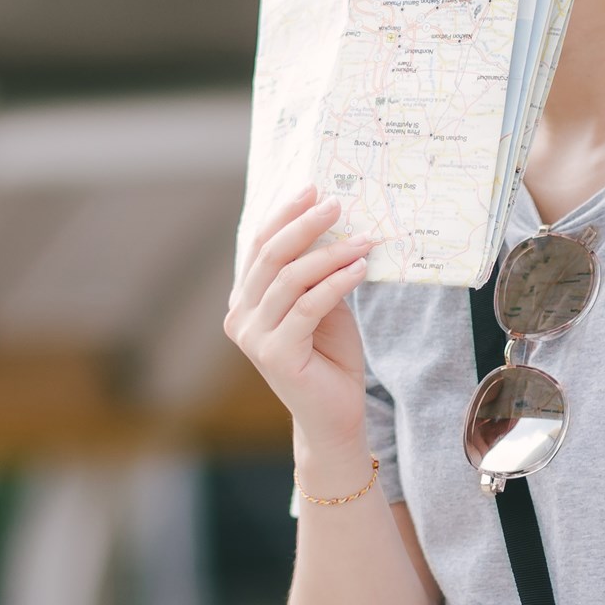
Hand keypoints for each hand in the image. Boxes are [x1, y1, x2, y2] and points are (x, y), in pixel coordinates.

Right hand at [225, 188, 375, 455]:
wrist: (335, 416)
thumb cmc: (330, 358)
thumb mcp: (323, 304)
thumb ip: (317, 272)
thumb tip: (334, 223)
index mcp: (245, 300)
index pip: (259, 247)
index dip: (284, 215)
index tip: (313, 189)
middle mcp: (240, 316)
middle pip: (271, 257)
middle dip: (305, 225)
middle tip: (336, 204)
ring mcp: (253, 337)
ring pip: (291, 279)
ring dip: (331, 254)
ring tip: (364, 240)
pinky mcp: (275, 354)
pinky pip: (309, 306)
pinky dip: (337, 282)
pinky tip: (361, 269)